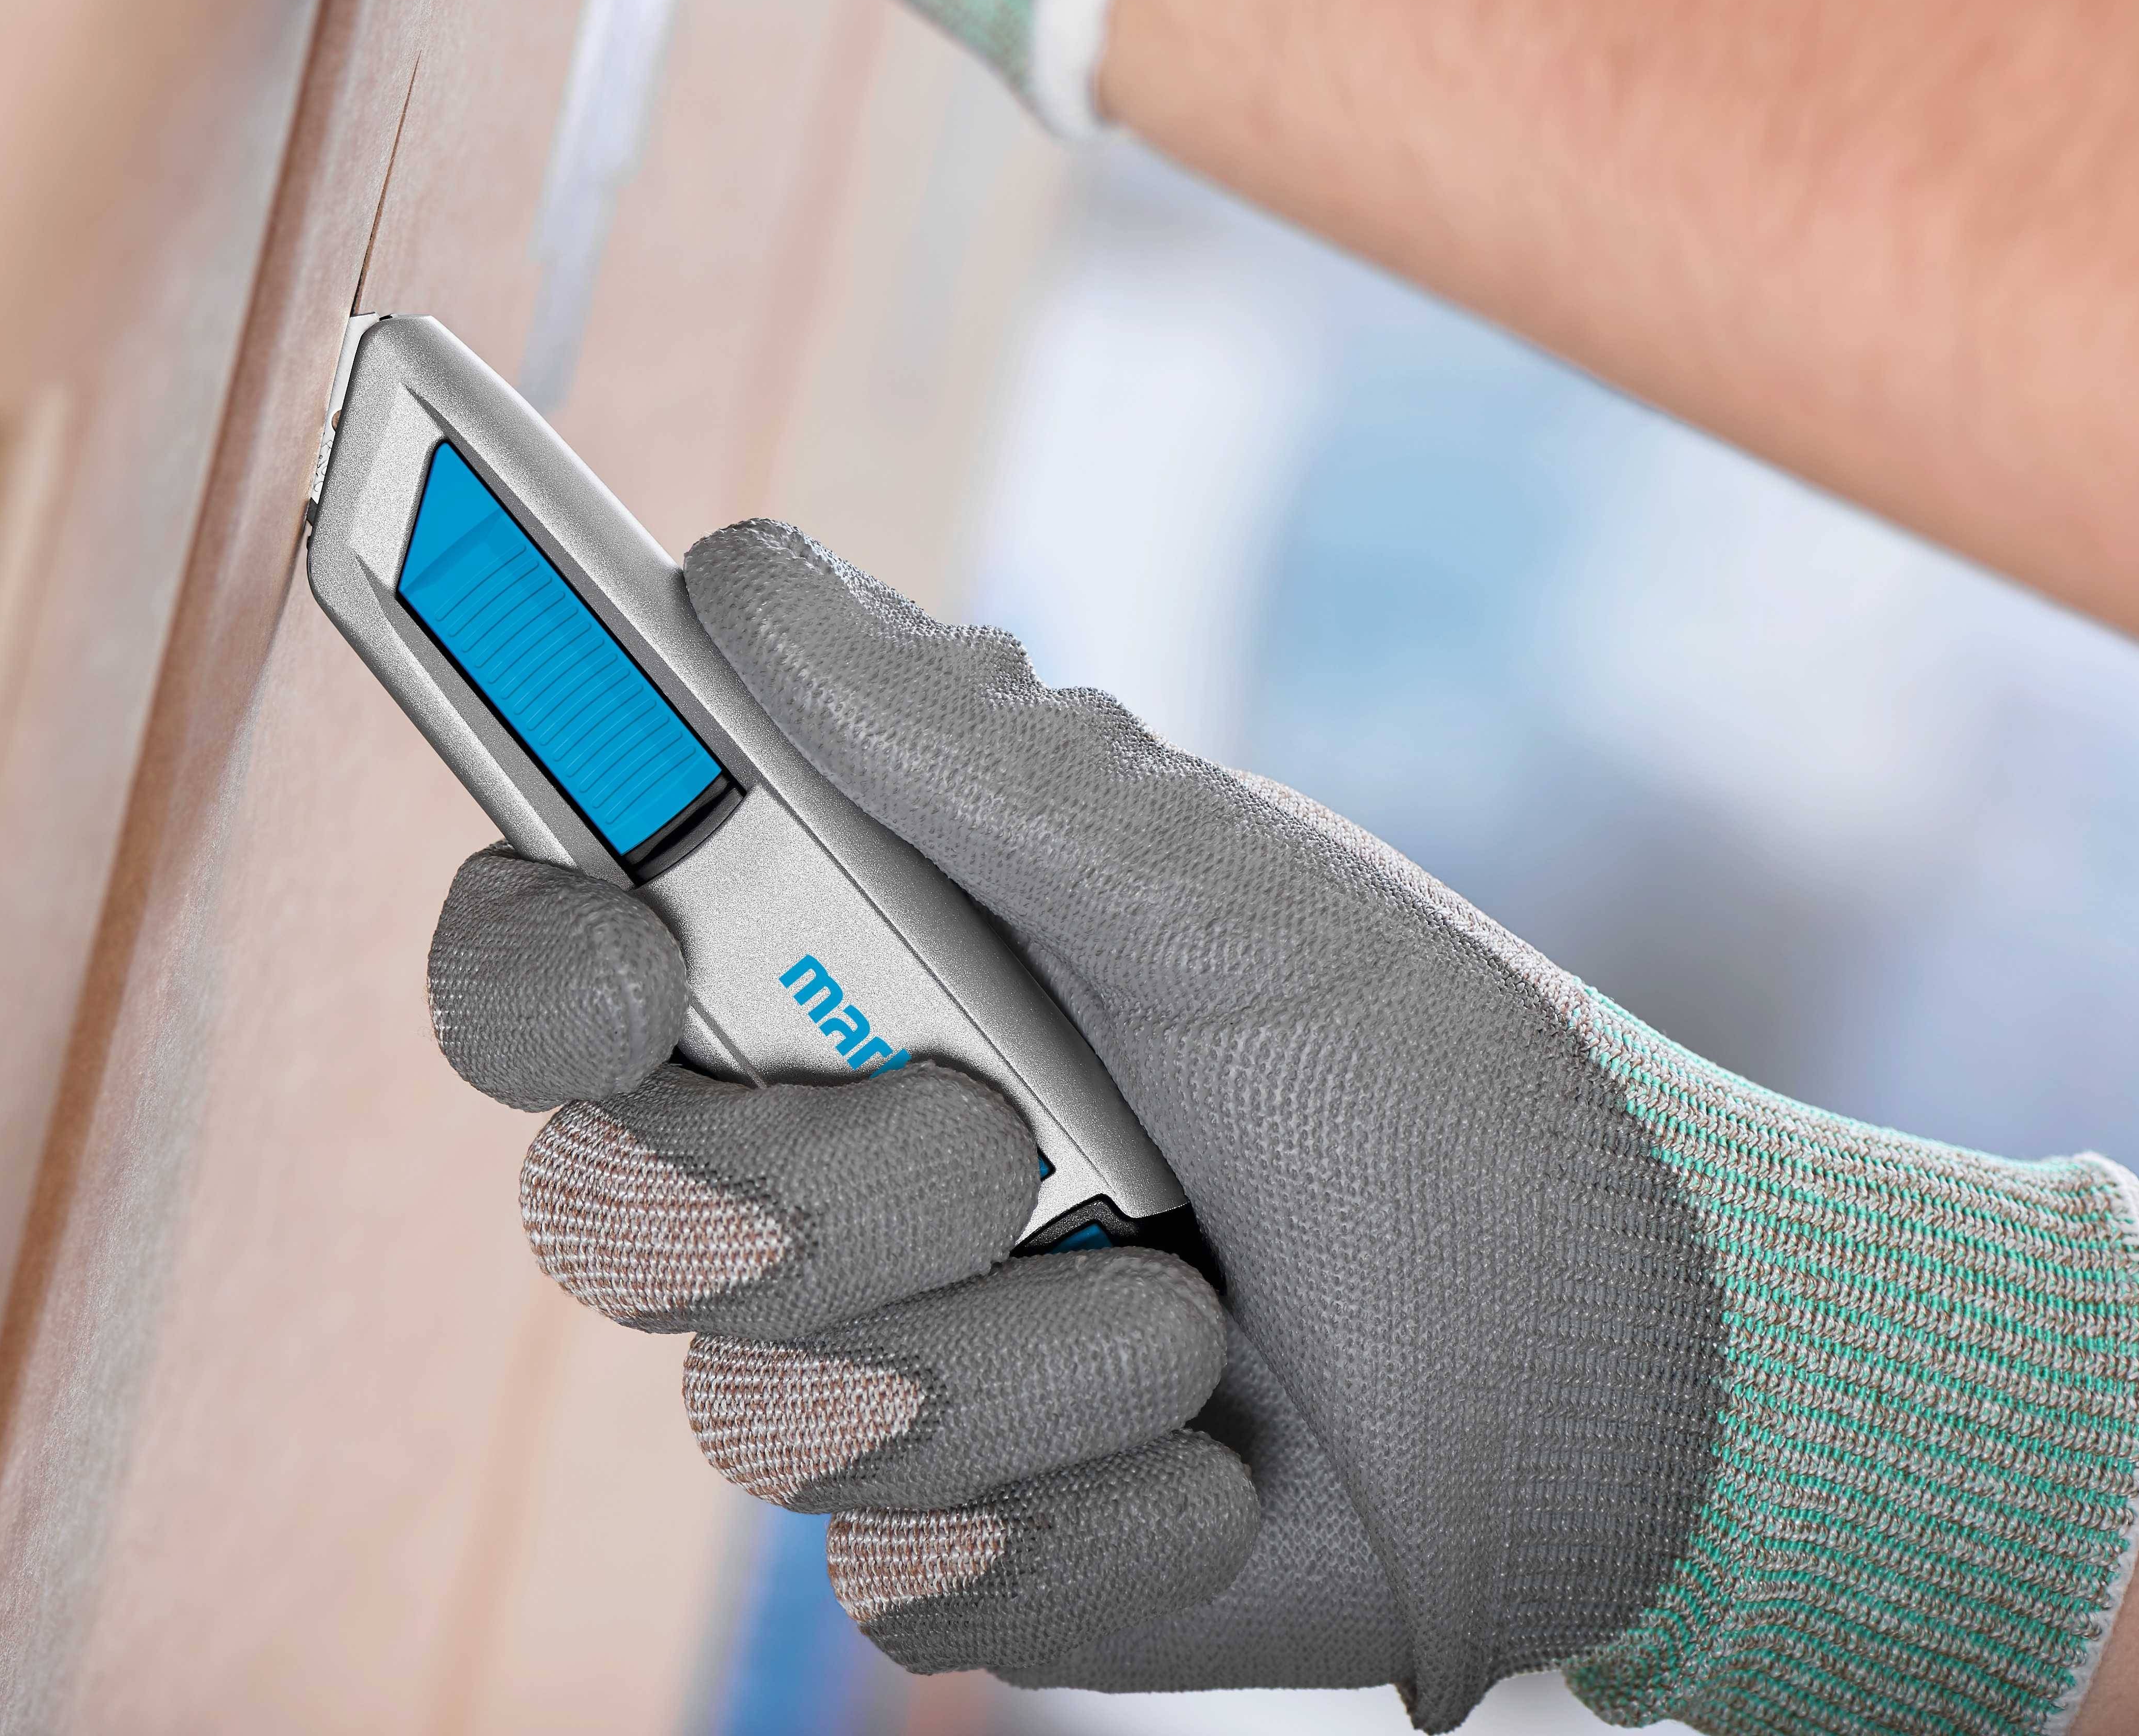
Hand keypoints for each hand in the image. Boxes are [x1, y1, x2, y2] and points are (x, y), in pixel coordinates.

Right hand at [426, 520, 2138, 1732]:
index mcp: (827, 980)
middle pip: (607, 1202)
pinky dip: (1097, 1512)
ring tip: (1196, 1313)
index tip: (613, 943)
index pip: (548, 965)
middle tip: (1009, 1142)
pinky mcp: (952, 1549)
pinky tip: (1213, 1462)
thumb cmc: (1416, 1075)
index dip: (518, 957)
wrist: (1620, 1367)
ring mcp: (863, 1369)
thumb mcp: (1208, 874)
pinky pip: (901, 1567)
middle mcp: (803, 1168)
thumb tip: (738, 571)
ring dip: (1017, 1357)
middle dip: (824, 1185)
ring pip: (759, 1402)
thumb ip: (962, 742)